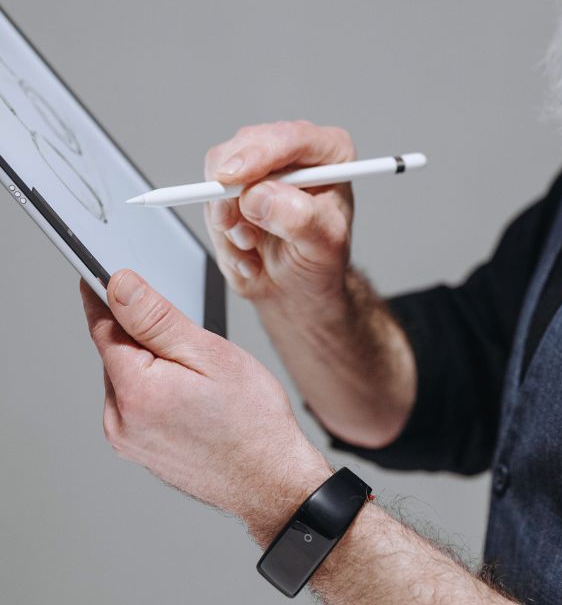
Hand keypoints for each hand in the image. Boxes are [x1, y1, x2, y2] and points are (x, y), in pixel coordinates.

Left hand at [80, 269, 330, 544]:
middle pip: (115, 352)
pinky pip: (136, 402)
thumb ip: (156, 318)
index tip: (100, 270)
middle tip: (186, 333)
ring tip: (198, 373)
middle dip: (141, 332)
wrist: (271, 479)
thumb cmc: (252, 419)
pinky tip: (192, 393)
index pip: (102, 327)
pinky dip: (156, 386)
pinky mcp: (140, 450)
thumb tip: (118, 286)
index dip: (103, 294)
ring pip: (127, 377)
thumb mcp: (208, 353)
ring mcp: (128, 440)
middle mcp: (120, 421)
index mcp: (134, 391)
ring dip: (150, 362)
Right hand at [203, 121, 355, 304]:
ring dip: (228, 217)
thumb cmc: (319, 259)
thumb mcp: (324, 244)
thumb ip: (298, 219)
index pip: (291, 138)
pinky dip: (221, 230)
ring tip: (253, 244)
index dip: (259, 153)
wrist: (297, 285)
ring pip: (219, 170)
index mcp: (328, 153)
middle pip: (247, 145)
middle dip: (234, 190)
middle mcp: (292, 152)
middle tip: (238, 227)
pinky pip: (209, 197)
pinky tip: (246, 248)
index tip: (234, 177)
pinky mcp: (232, 184)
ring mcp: (259, 166)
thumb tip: (258, 195)